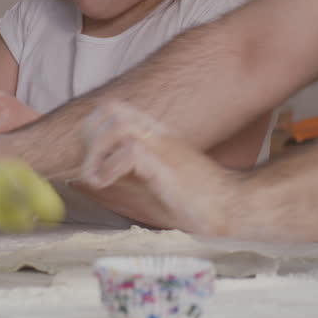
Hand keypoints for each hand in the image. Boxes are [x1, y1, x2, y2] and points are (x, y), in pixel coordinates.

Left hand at [76, 101, 239, 235]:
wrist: (234, 209)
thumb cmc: (195, 202)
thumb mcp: (149, 188)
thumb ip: (122, 178)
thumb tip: (83, 179)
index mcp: (154, 137)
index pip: (112, 111)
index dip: (91, 130)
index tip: (84, 161)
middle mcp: (157, 135)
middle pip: (111, 108)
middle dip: (89, 136)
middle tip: (89, 168)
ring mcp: (164, 147)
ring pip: (117, 123)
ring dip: (97, 151)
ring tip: (96, 179)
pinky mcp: (168, 165)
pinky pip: (131, 151)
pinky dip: (110, 168)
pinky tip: (106, 186)